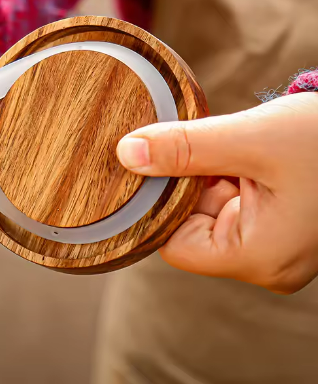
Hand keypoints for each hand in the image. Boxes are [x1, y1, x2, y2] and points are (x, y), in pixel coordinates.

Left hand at [117, 92, 317, 293]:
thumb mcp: (250, 140)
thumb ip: (185, 148)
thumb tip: (127, 153)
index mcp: (259, 256)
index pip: (173, 242)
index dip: (158, 202)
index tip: (152, 163)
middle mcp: (264, 260)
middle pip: (188, 223)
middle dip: (185, 182)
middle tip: (194, 145)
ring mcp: (269, 242)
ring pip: (205, 208)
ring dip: (205, 173)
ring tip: (227, 147)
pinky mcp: (273, 222)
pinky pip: (227, 199)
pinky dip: (221, 172)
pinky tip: (236, 152)